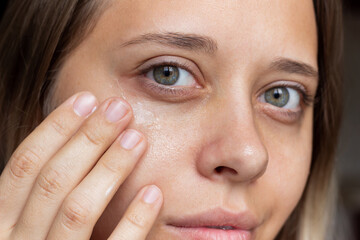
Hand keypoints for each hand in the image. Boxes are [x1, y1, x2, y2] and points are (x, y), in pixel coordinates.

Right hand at [0, 92, 162, 239]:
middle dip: (87, 139)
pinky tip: (154, 193)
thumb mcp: (30, 223)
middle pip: (52, 181)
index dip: (55, 128)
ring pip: (77, 210)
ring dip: (109, 169)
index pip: (24, 165)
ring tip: (137, 138)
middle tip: (119, 108)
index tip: (87, 99)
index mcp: (2, 223)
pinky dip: (133, 221)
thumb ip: (43, 194)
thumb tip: (72, 141)